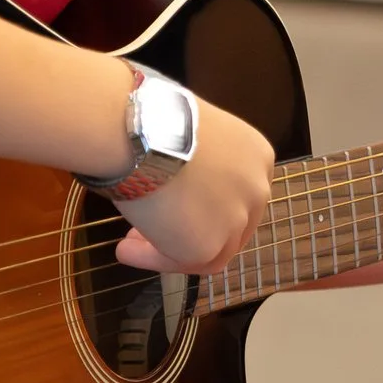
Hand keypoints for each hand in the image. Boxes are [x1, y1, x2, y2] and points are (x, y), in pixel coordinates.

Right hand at [110, 95, 276, 274]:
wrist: (142, 132)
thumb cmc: (154, 120)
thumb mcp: (192, 132)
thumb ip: (198, 160)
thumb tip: (175, 176)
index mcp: (256, 157)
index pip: (236, 193)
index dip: (204, 206)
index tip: (172, 205)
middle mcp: (257, 189)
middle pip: (227, 224)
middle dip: (187, 230)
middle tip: (150, 229)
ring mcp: (237, 219)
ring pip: (208, 250)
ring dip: (168, 250)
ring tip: (129, 246)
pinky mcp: (210, 245)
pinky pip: (180, 262)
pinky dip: (153, 259)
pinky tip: (125, 250)